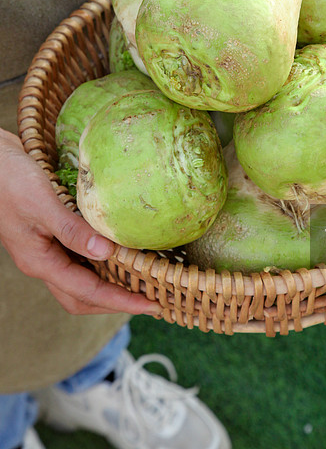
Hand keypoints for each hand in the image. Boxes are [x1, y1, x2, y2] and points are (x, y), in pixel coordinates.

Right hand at [0, 129, 162, 316]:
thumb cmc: (9, 180)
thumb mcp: (42, 204)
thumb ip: (71, 230)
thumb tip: (106, 252)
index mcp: (40, 261)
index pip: (87, 293)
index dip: (120, 301)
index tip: (151, 305)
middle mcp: (43, 261)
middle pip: (83, 296)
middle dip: (116, 302)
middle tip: (151, 298)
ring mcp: (46, 248)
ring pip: (81, 277)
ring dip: (110, 282)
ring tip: (141, 277)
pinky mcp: (51, 233)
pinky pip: (79, 256)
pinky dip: (101, 258)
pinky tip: (118, 249)